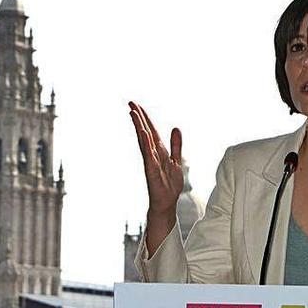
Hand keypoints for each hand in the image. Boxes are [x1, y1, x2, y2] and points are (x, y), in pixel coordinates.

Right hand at [129, 101, 182, 247]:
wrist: (166, 204)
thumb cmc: (169, 184)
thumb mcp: (176, 160)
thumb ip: (176, 145)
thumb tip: (175, 128)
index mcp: (159, 151)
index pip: (151, 130)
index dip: (145, 117)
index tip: (136, 105)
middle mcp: (153, 154)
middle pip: (145, 132)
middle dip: (139, 118)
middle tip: (130, 103)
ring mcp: (151, 162)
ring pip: (144, 141)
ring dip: (139, 127)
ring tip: (133, 113)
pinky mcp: (152, 171)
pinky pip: (149, 155)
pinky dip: (146, 144)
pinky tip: (143, 134)